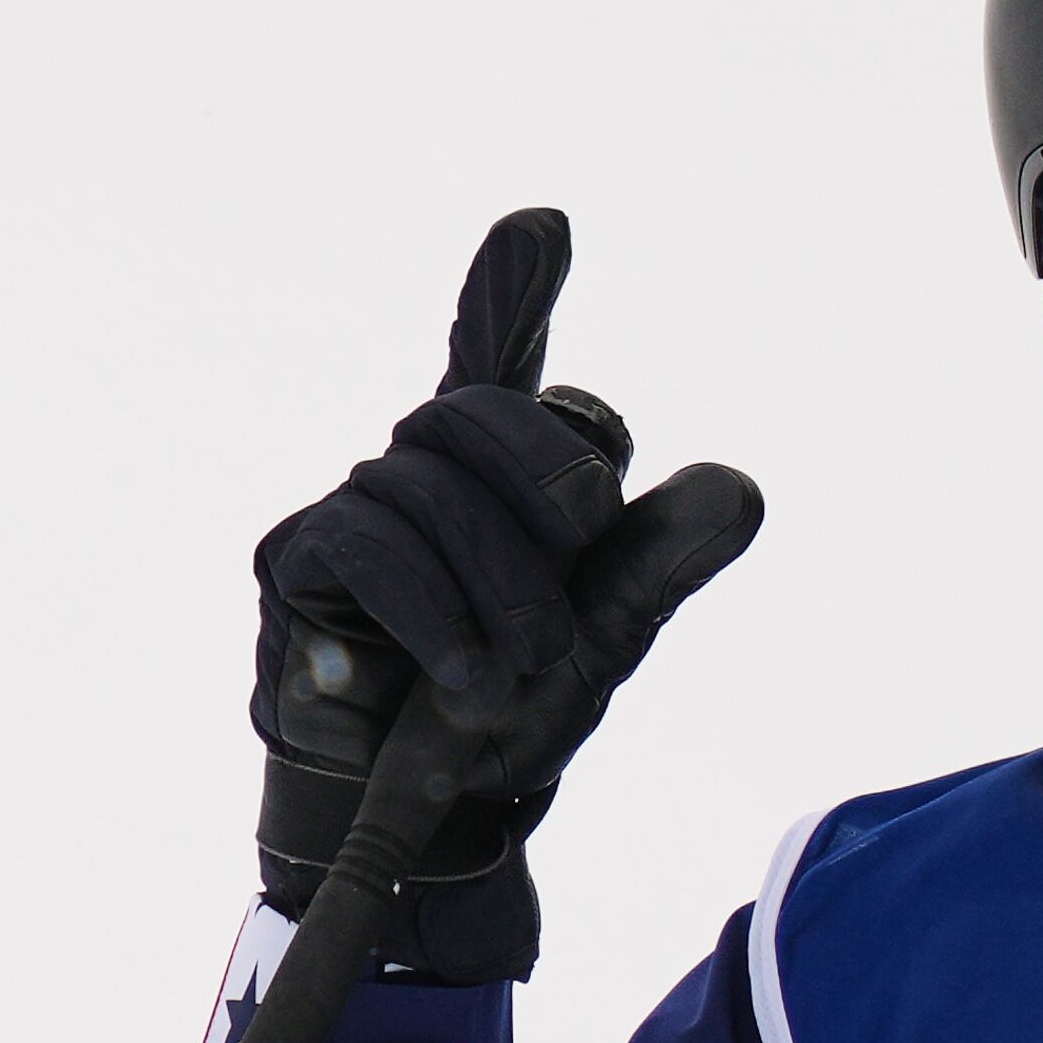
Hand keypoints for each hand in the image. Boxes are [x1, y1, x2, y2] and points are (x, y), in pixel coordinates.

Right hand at [250, 209, 762, 981]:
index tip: (546, 226)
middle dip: (549, 473)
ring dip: (502, 581)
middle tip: (588, 544)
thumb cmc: (515, 711)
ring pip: (430, 488)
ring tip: (529, 665)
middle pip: (479, 410)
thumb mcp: (608, 632)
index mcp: (499, 473)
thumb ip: (666, 556)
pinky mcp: (299, 563)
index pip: (502, 362)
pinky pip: (375, 548)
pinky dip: (439, 613)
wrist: (430, 816)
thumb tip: (742, 487)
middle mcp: (421, 471)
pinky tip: (473, 677)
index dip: (512, 291)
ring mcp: (354, 508)